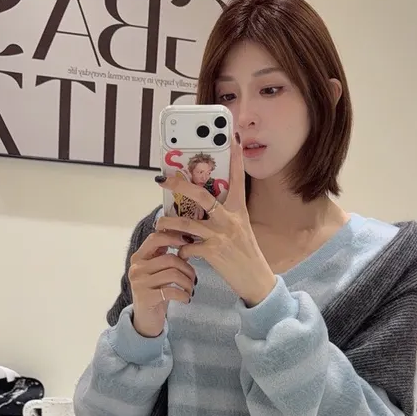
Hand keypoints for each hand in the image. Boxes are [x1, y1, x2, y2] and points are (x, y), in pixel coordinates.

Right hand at [129, 228, 196, 336]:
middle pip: (170, 258)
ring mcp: (140, 283)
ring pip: (173, 274)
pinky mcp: (146, 298)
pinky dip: (184, 295)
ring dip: (188, 283)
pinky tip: (187, 299)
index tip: (189, 243)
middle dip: (188, 268)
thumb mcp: (159, 272)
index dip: (174, 237)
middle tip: (194, 279)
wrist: (145, 319)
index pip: (156, 238)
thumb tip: (188, 242)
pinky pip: (172, 291)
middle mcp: (137, 268)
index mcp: (139, 257)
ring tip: (190, 290)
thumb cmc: (156, 292)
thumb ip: (168, 257)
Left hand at [155, 137, 276, 307]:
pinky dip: (182, 250)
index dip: (236, 157)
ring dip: (169, 224)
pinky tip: (181, 252)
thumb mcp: (240, 229)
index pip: (238, 178)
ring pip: (187, 224)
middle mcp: (230, 219)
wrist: (256, 280)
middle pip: (202, 195)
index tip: (233, 135)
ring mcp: (221, 236)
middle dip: (180, 185)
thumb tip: (200, 205)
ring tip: (160, 224)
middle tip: (164, 179)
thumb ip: (224, 215)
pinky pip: (189, 247)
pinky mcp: (214, 253)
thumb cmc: (245, 254)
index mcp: (238, 210)